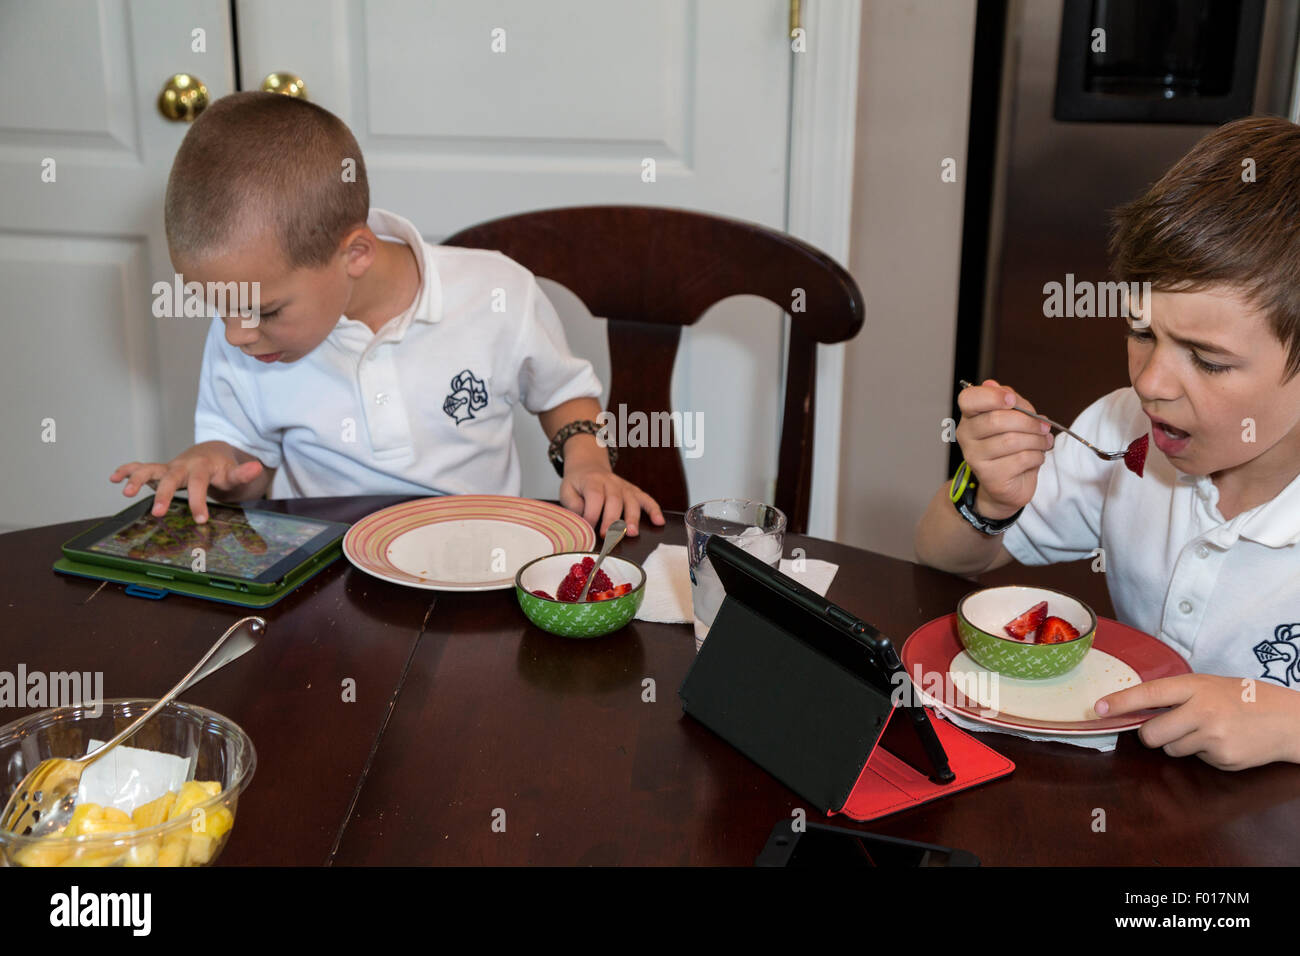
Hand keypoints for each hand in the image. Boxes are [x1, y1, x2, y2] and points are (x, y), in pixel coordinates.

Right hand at [110, 443, 264, 523]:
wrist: (212, 452)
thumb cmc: (223, 467)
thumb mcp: (234, 472)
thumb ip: (244, 474)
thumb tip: (257, 468)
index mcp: (202, 467)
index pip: (199, 484)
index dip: (199, 502)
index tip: (201, 520)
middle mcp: (183, 465)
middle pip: (172, 478)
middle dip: (164, 495)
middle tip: (158, 513)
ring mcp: (169, 467)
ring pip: (151, 469)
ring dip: (137, 479)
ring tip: (125, 492)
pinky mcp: (160, 470)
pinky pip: (141, 467)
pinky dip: (127, 471)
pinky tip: (114, 478)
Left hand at [559, 463, 664, 536]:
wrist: (588, 466)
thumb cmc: (577, 483)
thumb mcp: (566, 491)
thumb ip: (573, 505)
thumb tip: (584, 520)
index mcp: (592, 481)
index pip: (595, 497)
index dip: (592, 514)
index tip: (588, 529)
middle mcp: (611, 482)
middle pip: (615, 501)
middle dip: (612, 520)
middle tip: (608, 537)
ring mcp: (624, 486)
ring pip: (631, 501)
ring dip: (633, 518)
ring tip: (632, 533)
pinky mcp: (633, 491)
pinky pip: (646, 499)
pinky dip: (654, 510)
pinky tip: (659, 522)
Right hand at [955, 378, 1054, 519]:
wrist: (1007, 485)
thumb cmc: (1012, 448)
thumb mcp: (1014, 419)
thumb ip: (1009, 401)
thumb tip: (994, 385)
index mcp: (970, 417)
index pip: (969, 399)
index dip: (991, 396)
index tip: (1011, 400)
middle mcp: (966, 436)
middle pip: (997, 420)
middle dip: (1028, 422)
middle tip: (1044, 426)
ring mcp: (975, 457)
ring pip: (1012, 440)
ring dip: (1037, 440)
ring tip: (1044, 442)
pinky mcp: (989, 476)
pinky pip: (1020, 459)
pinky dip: (1036, 456)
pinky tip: (1037, 457)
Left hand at [1096, 673, 1299, 770]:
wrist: (1286, 720)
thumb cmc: (1241, 698)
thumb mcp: (1207, 686)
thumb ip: (1175, 696)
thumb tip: (1135, 710)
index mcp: (1195, 686)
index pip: (1149, 694)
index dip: (1121, 702)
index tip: (1098, 708)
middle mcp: (1202, 711)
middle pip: (1151, 734)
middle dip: (1151, 735)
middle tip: (1167, 727)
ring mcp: (1213, 737)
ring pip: (1171, 750)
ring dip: (1180, 743)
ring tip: (1206, 730)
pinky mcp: (1222, 759)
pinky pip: (1195, 760)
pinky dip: (1203, 753)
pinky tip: (1222, 742)